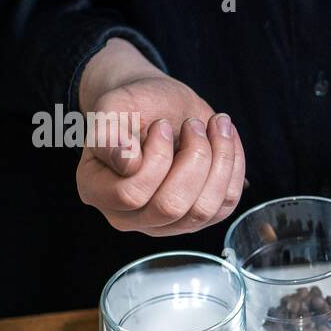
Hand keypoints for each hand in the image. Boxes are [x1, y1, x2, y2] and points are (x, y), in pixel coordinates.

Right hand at [75, 39, 245, 235]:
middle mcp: (129, 216)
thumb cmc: (135, 107)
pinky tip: (224, 138)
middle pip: (170, 206)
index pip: (130, 193)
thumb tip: (126, 163)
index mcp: (97, 190)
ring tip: (212, 126)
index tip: (162, 124)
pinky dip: (234, 165)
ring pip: (203, 209)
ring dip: (218, 160)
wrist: (162, 107)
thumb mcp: (114, 107)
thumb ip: (108, 134)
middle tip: (193, 125)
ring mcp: (167, 223)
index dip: (156, 156)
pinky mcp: (200, 218)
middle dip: (193, 158)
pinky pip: (227, 203)